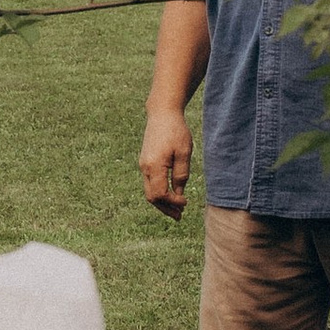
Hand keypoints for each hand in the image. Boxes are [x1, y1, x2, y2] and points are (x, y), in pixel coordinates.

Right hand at [139, 103, 193, 219]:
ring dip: (162, 203)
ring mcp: (143, 165)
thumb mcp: (183, 152)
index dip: (173, 202)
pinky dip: (159, 192)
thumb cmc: (176, 131)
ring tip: (176, 210)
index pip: (160, 194)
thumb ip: (181, 174)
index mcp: (154, 166)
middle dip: (165, 208)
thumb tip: (179, 194)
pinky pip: (150, 183)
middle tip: (180, 216)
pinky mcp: (146, 162)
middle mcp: (145, 168)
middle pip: (152, 197)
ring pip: (149, 191)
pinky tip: (171, 194)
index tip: (186, 203)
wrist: (162, 113)